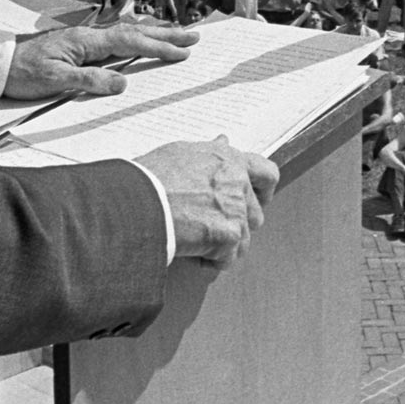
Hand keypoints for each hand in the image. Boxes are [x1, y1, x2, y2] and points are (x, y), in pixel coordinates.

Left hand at [1, 21, 198, 99]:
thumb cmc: (24, 73)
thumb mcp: (55, 80)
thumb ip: (89, 81)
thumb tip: (122, 83)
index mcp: (86, 41)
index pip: (130, 43)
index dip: (158, 46)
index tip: (181, 51)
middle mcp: (90, 35)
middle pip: (135, 31)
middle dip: (165, 34)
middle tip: (193, 35)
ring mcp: (86, 38)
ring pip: (128, 31)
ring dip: (154, 32)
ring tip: (176, 32)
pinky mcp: (81, 45)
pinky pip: (117, 37)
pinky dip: (136, 35)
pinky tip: (141, 36)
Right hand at [136, 136, 279, 267]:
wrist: (137, 202)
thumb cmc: (149, 177)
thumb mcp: (181, 153)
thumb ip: (209, 152)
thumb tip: (223, 141)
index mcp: (229, 160)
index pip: (267, 174)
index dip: (263, 191)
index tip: (257, 201)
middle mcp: (237, 182)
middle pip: (255, 214)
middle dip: (236, 226)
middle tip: (211, 230)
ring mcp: (236, 209)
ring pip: (242, 241)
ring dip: (222, 247)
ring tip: (194, 243)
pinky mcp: (229, 235)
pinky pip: (226, 260)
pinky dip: (209, 262)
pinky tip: (189, 253)